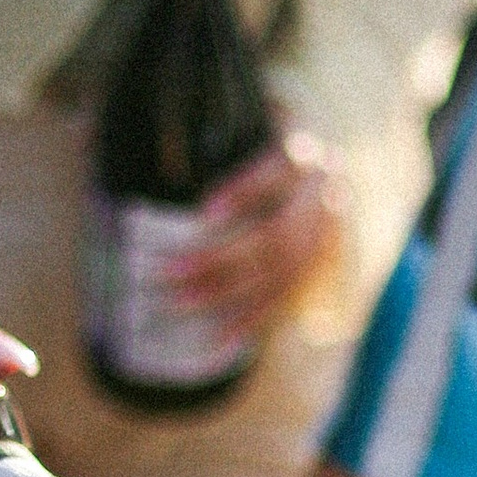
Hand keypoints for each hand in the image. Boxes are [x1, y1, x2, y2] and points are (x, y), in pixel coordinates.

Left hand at [167, 132, 345, 349]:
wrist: (318, 173)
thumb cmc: (262, 148)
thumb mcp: (247, 136)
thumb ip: (212, 145)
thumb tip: (147, 167)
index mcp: (305, 155)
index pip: (280, 171)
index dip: (246, 192)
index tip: (204, 212)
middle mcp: (324, 197)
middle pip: (275, 235)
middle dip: (219, 260)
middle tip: (166, 274)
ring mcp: (328, 238)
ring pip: (281, 274)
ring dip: (227, 294)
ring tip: (178, 304)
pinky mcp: (320, 270)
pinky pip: (287, 301)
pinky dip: (251, 322)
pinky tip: (217, 340)